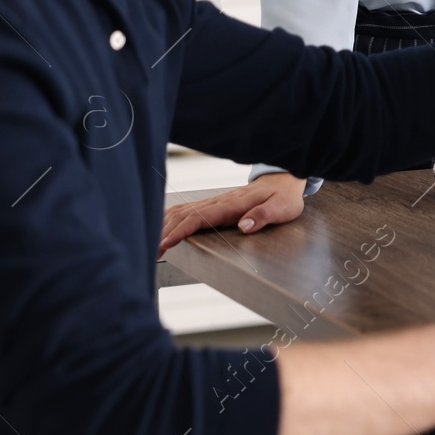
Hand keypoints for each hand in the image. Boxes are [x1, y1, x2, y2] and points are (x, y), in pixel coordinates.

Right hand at [159, 173, 307, 257]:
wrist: (283, 180)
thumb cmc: (283, 196)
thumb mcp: (282, 207)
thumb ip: (264, 215)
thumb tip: (245, 225)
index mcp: (232, 204)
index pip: (200, 217)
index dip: (181, 231)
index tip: (165, 243)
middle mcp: (218, 202)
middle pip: (184, 215)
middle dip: (164, 232)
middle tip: (150, 253)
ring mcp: (214, 202)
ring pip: (181, 211)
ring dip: (164, 226)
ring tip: (151, 246)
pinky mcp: (213, 205)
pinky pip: (186, 210)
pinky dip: (170, 219)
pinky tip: (161, 229)